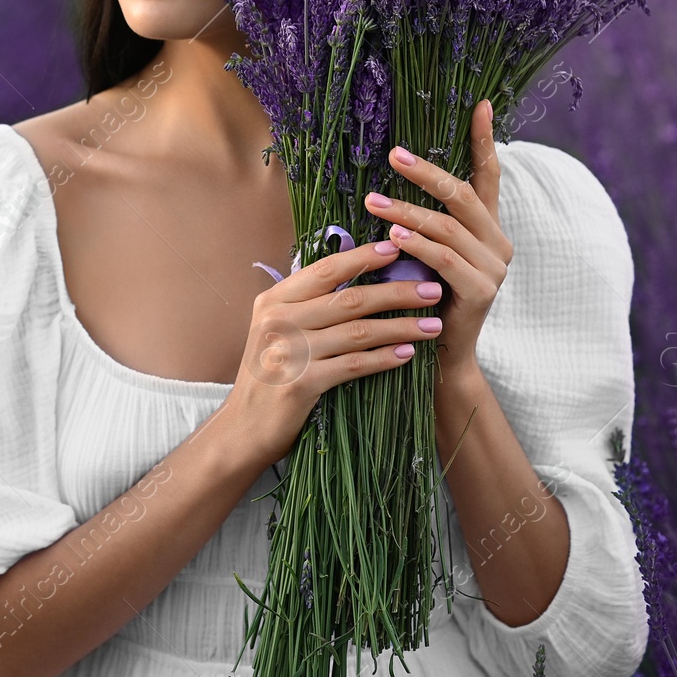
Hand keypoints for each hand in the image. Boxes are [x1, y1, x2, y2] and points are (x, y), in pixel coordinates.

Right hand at [219, 238, 448, 473]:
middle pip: (349, 298)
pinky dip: (384, 358)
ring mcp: (289, 351)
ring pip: (357, 331)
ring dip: (401, 326)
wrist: (243, 427)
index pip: (325, 270)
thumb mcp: (276, 331)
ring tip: (433, 325)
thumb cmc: (268, 376)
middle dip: (397, 292)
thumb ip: (305, 306)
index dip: (363, 257)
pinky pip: (354, 364)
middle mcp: (279, 320)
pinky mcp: (301, 383)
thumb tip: (355, 280)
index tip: (398, 249)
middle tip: (432, 290)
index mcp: (273, 300)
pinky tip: (408, 354)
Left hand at [364, 98, 511, 377]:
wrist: (439, 356)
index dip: (485, 140)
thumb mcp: (420, 253)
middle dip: (427, 172)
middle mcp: (497, 242)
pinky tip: (394, 236)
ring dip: (408, 211)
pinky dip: (418, 245)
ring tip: (373, 202)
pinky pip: (445, 259)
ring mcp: (494, 267)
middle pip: (464, 195)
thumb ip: (418, 222)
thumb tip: (380, 183)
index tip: (481, 104)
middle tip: (393, 155)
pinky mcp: (482, 291)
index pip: (488, 176)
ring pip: (448, 227)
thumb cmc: (421, 297)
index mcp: (486, 228)